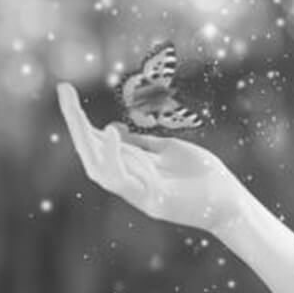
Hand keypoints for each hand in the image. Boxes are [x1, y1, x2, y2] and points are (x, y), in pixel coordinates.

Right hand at [56, 82, 251, 234]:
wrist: (230, 202)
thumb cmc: (202, 176)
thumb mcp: (169, 151)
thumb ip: (143, 143)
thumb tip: (110, 128)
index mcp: (132, 165)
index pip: (96, 141)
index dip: (79, 119)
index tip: (66, 90)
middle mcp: (129, 178)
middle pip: (90, 152)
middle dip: (75, 122)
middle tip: (63, 90)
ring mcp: (138, 191)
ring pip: (98, 168)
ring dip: (85, 140)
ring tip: (75, 111)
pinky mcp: (151, 199)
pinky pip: (123, 179)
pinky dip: (113, 156)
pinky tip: (111, 132)